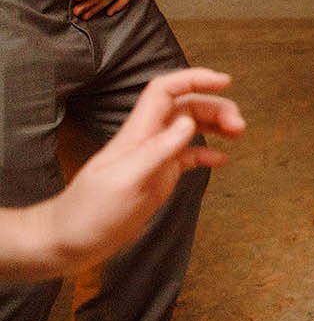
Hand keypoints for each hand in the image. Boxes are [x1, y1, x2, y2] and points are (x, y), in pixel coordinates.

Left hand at [48, 67, 243, 273]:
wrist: (66, 241)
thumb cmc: (89, 213)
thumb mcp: (127, 181)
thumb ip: (158, 151)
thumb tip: (189, 123)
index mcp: (138, 134)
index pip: (166, 91)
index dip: (194, 79)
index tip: (225, 81)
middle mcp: (147, 140)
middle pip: (186, 108)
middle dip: (215, 107)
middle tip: (239, 126)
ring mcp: (153, 159)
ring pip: (190, 129)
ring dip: (215, 126)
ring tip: (238, 135)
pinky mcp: (157, 179)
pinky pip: (187, 158)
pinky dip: (207, 154)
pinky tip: (222, 160)